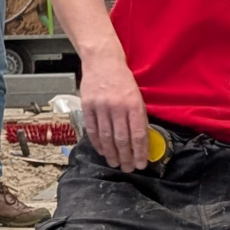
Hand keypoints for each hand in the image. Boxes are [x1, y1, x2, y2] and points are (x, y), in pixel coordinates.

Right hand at [80, 55, 151, 170]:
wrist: (102, 62)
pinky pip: (92, 130)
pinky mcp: (87, 106)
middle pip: (122, 139)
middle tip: (128, 168)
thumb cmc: (123, 80)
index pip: (138, 135)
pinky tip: (102, 151)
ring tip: (115, 163)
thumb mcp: (137, 97)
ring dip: (111, 154)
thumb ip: (139, 117)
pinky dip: (97, 143)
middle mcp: (117, 107)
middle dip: (126, 157)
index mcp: (133, 105)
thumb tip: (141, 141)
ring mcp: (101, 107)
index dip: (140, 152)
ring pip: (106, 137)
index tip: (141, 164)